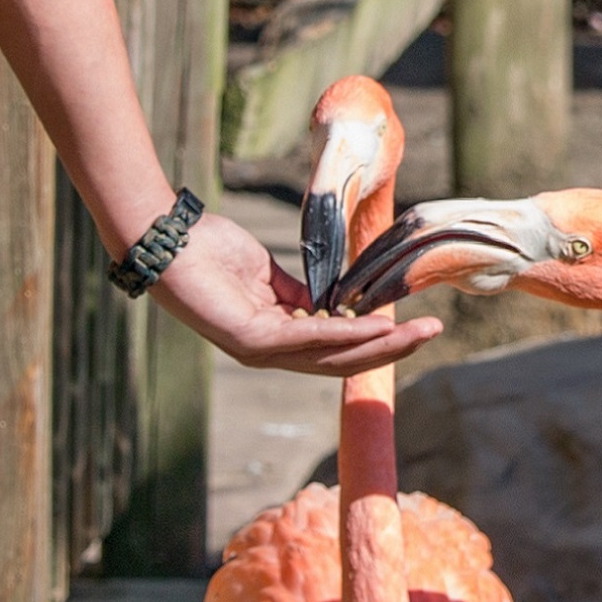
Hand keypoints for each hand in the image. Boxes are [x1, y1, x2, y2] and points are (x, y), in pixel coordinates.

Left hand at [151, 218, 444, 374]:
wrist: (169, 240)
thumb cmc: (209, 250)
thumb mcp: (264, 273)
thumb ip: (296, 292)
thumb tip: (331, 299)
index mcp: (275, 336)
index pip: (335, 349)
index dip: (377, 342)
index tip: (414, 329)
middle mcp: (269, 351)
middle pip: (341, 361)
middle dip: (391, 349)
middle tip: (432, 335)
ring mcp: (259, 349)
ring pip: (330, 357)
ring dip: (378, 346)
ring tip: (416, 334)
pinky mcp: (250, 338)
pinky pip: (306, 339)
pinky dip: (342, 335)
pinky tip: (373, 327)